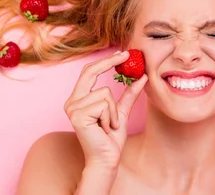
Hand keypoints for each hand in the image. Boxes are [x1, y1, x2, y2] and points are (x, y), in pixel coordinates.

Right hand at [64, 51, 147, 169]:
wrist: (107, 159)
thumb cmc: (111, 139)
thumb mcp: (122, 111)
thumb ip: (129, 94)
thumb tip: (142, 77)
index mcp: (79, 99)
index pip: (88, 72)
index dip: (104, 61)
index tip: (121, 54)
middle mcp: (72, 102)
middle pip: (90, 72)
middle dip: (109, 62)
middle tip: (126, 55)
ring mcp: (73, 108)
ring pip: (105, 93)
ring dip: (113, 111)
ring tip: (108, 125)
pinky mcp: (78, 115)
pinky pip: (104, 104)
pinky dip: (110, 116)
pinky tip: (104, 128)